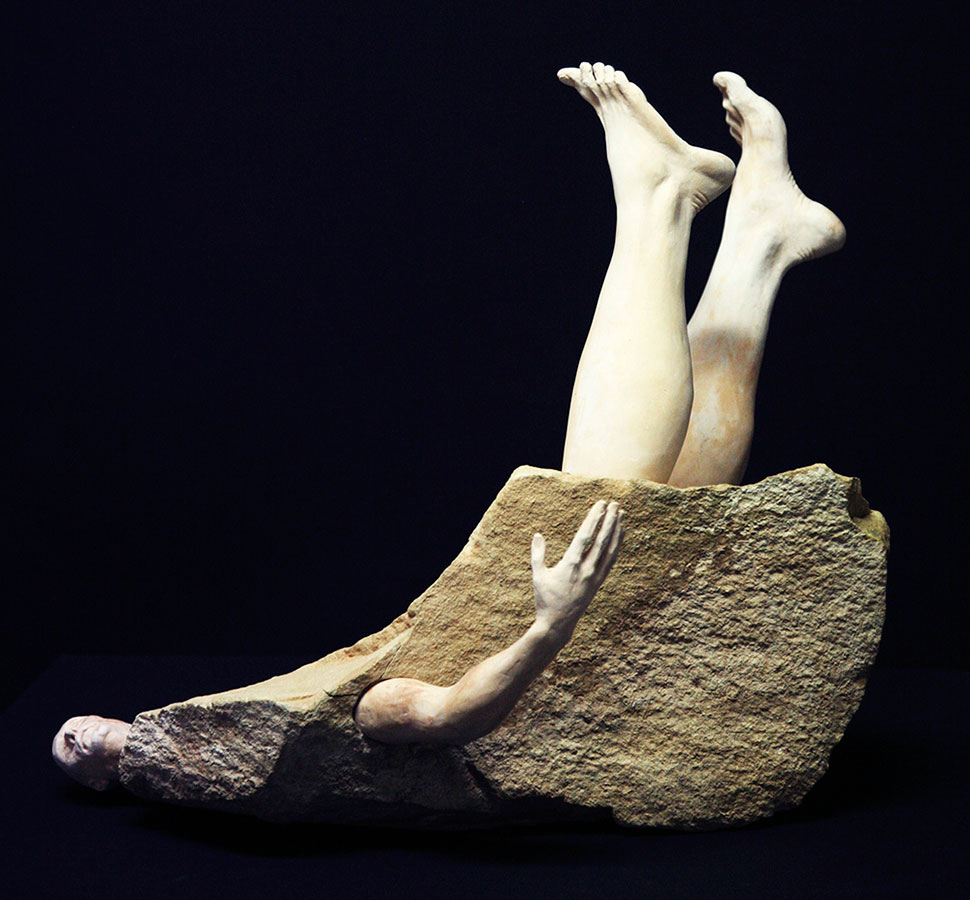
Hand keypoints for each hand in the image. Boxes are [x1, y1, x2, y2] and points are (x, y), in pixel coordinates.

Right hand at [531, 500, 624, 631]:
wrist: (558, 623)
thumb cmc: (545, 599)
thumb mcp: (537, 575)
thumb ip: (538, 554)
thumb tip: (537, 535)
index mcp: (570, 564)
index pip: (585, 535)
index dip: (594, 518)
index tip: (600, 504)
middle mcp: (586, 569)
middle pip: (601, 539)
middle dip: (609, 520)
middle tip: (615, 503)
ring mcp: (595, 576)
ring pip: (609, 549)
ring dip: (616, 530)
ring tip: (621, 514)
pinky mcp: (599, 583)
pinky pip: (611, 560)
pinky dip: (617, 546)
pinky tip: (620, 536)